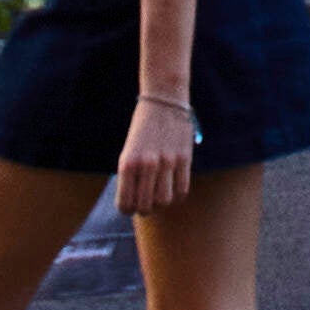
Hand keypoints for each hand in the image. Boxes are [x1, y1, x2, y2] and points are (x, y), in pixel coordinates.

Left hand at [118, 97, 200, 218]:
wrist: (164, 100)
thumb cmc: (143, 128)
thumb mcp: (129, 150)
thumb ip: (131, 175)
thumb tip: (135, 203)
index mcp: (128, 163)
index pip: (125, 204)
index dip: (127, 209)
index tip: (131, 206)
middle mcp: (146, 164)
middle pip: (146, 207)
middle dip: (144, 209)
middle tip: (146, 202)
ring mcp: (167, 161)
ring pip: (165, 201)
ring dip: (162, 203)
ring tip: (160, 195)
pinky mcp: (184, 158)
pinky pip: (182, 190)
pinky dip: (177, 195)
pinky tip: (174, 187)